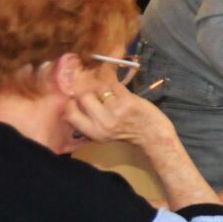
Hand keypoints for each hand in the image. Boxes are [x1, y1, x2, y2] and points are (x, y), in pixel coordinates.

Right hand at [66, 82, 217, 210]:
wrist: (152, 135)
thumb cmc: (127, 132)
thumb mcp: (103, 133)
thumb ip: (89, 121)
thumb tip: (74, 101)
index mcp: (93, 132)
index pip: (70, 113)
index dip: (72, 103)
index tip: (79, 101)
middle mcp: (101, 123)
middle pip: (84, 96)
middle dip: (93, 94)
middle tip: (102, 99)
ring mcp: (114, 111)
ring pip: (101, 89)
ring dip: (108, 91)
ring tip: (117, 100)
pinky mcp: (127, 102)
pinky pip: (116, 86)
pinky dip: (120, 89)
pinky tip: (126, 97)